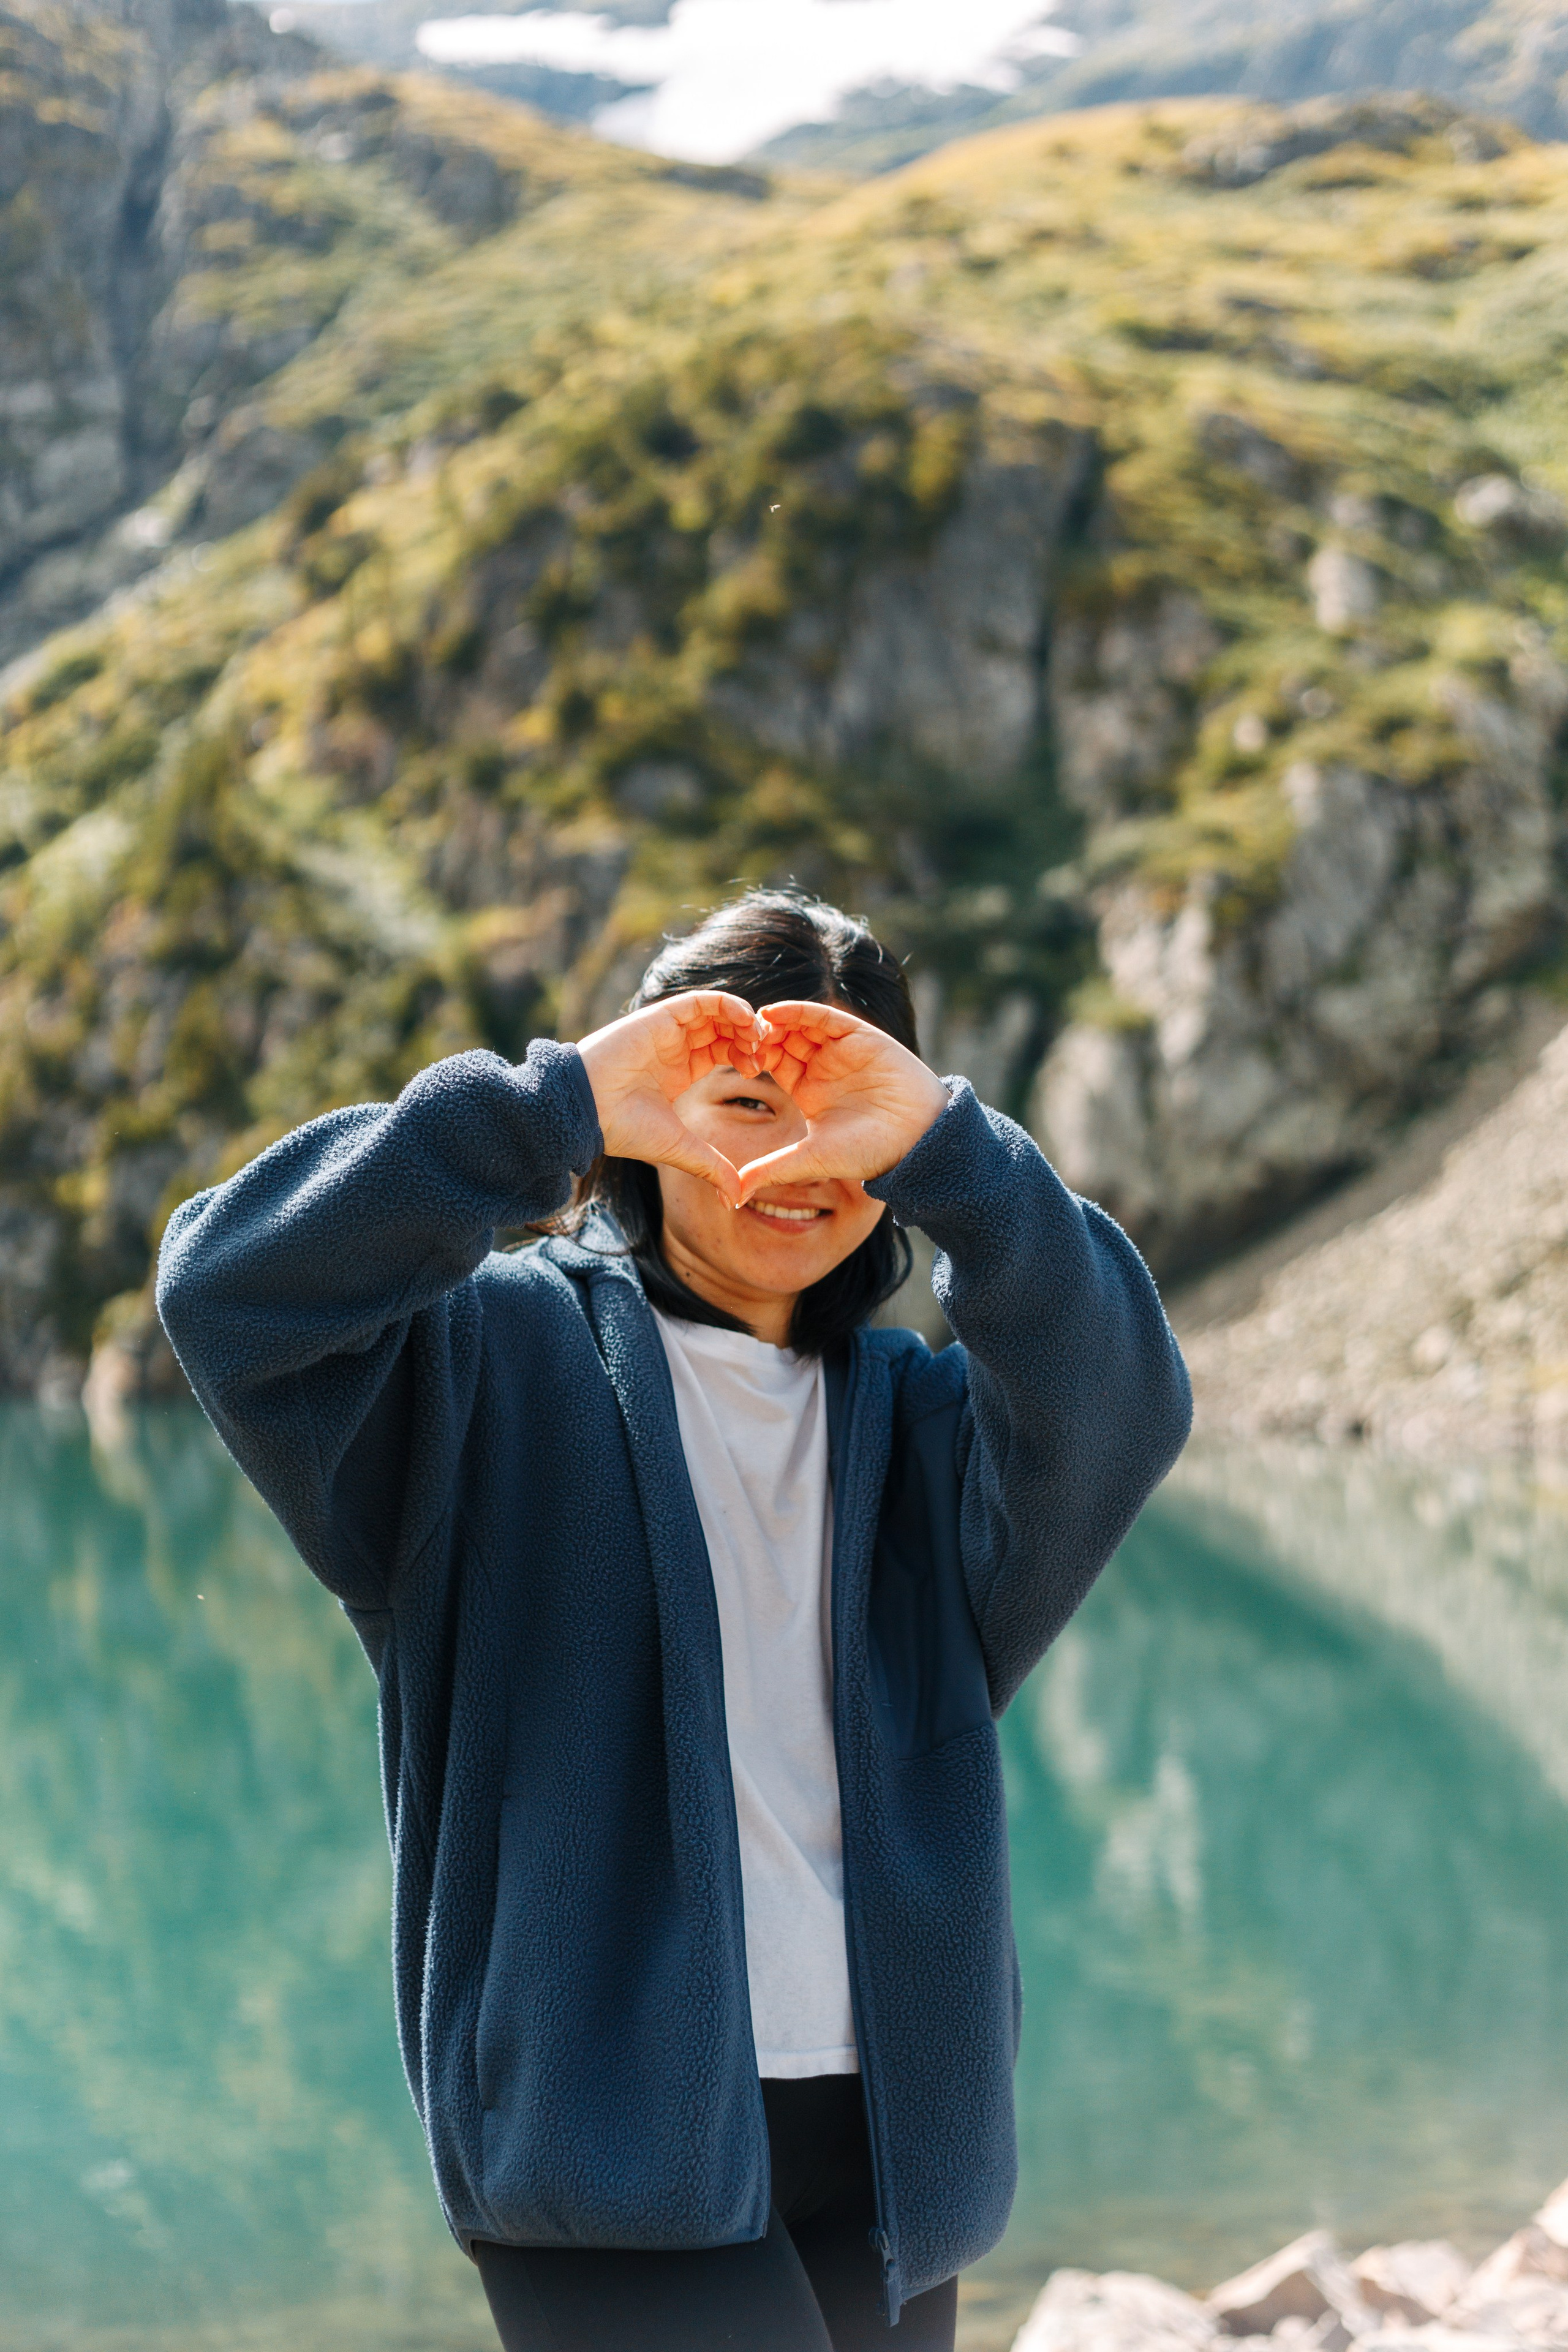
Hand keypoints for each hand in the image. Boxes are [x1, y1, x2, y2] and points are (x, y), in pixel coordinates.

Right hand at [578, 991, 765, 1204]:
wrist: (586, 1110)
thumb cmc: (623, 1129)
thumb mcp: (679, 1148)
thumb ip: (710, 1166)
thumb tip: (736, 1198)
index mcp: (680, 1073)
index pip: (722, 1053)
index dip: (746, 1058)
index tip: (763, 1071)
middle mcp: (675, 1048)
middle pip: (723, 1030)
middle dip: (749, 1038)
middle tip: (765, 1052)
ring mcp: (668, 1031)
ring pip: (716, 1013)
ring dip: (742, 1020)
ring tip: (757, 1037)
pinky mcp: (660, 1017)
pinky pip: (701, 1000)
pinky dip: (726, 1003)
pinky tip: (744, 1018)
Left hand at [736, 1001, 948, 1201]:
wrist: (918, 1138)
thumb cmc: (869, 1151)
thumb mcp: (812, 1158)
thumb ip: (772, 1169)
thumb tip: (733, 1195)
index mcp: (808, 1090)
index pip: (772, 1064)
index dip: (753, 1060)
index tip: (737, 1063)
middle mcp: (822, 1066)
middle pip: (782, 1040)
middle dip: (760, 1037)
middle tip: (741, 1039)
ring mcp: (840, 1049)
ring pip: (799, 1025)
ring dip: (775, 1022)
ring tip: (755, 1025)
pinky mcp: (859, 1035)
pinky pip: (824, 1017)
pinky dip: (799, 1011)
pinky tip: (775, 1012)